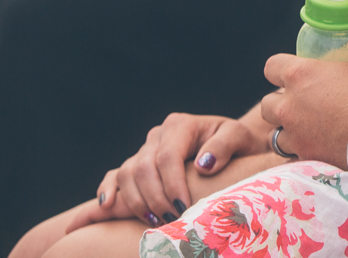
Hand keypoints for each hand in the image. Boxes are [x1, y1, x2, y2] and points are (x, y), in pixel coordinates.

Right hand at [70, 113, 269, 231]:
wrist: (232, 146)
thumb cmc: (238, 142)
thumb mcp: (240, 138)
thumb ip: (225, 145)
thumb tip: (204, 164)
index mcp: (180, 125)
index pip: (167, 157)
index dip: (172, 185)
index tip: (184, 208)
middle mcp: (157, 135)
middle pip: (143, 168)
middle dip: (156, 198)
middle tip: (172, 220)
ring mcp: (144, 150)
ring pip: (126, 175)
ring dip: (137, 202)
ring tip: (156, 221)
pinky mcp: (137, 165)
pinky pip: (114, 176)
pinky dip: (108, 191)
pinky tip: (107, 206)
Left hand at [261, 54, 347, 168]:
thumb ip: (325, 73)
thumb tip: (321, 74)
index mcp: (300, 75)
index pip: (271, 67)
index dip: (278, 72)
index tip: (287, 78)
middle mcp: (289, 104)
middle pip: (266, 103)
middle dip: (280, 105)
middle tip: (299, 107)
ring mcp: (293, 132)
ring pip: (274, 133)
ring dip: (286, 131)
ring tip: (306, 130)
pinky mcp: (302, 154)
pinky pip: (290, 153)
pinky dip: (299, 151)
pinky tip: (315, 146)